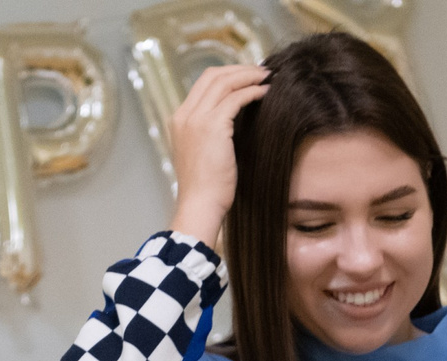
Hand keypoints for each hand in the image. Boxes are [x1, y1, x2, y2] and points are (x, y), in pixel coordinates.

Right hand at [168, 63, 268, 246]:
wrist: (200, 205)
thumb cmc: (206, 189)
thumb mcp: (204, 153)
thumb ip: (212, 133)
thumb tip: (236, 119)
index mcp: (179, 119)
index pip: (203, 84)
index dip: (227, 75)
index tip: (247, 77)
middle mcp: (184, 115)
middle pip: (212, 76)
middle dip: (239, 70)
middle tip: (262, 72)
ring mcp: (196, 119)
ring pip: (224, 82)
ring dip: (248, 76)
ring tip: (267, 78)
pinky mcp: (212, 126)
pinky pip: (235, 98)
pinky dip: (251, 91)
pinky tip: (265, 93)